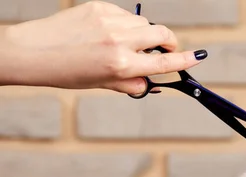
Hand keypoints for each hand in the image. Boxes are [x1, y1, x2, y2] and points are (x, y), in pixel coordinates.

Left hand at [1, 1, 205, 93]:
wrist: (33, 51)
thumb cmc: (66, 72)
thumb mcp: (103, 84)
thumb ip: (133, 83)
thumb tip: (153, 82)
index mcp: (121, 65)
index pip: (163, 63)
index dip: (184, 60)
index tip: (197, 57)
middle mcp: (118, 42)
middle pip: (161, 33)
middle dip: (169, 41)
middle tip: (166, 49)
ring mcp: (109, 21)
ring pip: (144, 22)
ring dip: (144, 33)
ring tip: (127, 44)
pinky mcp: (99, 7)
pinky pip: (126, 14)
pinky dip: (126, 24)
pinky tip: (109, 33)